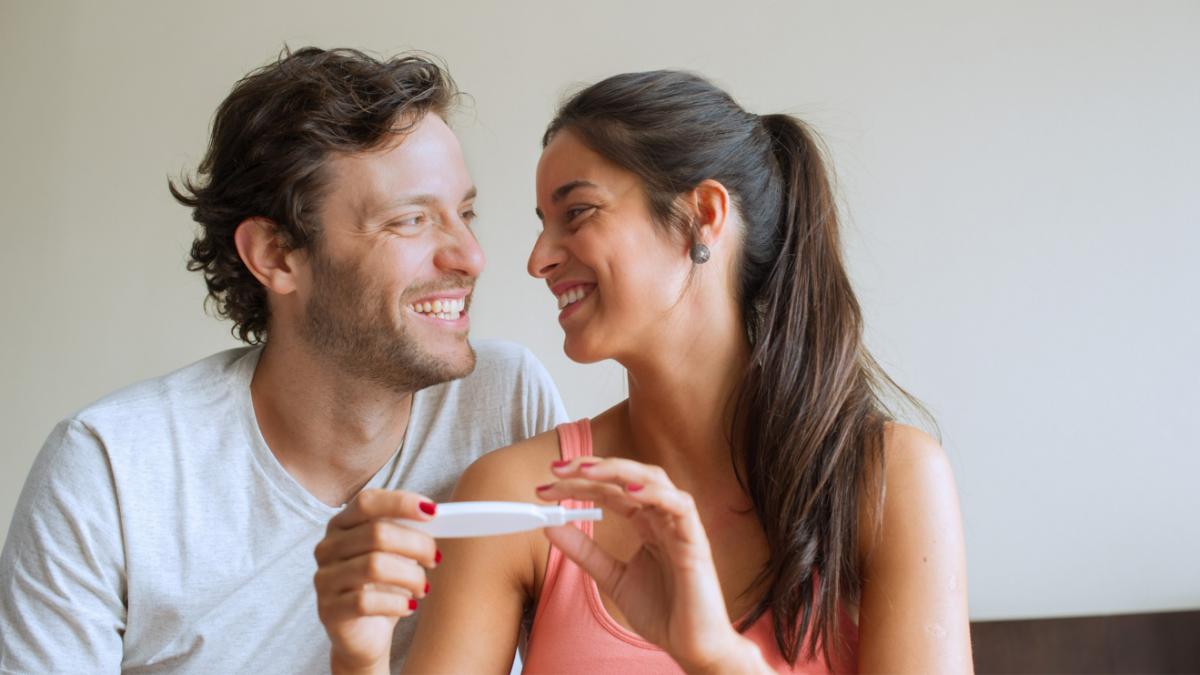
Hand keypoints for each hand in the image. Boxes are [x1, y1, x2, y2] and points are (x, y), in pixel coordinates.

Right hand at [313, 489, 441, 674]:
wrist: (364, 635)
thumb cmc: (383, 587)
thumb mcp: (395, 554)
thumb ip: (406, 532)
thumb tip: (433, 516)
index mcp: (342, 524)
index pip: (367, 502)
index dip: (400, 503)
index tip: (433, 511)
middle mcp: (327, 547)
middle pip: (376, 533)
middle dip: (416, 544)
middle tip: (435, 558)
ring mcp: (324, 579)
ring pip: (374, 567)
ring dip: (410, 576)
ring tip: (424, 587)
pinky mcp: (328, 611)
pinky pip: (366, 602)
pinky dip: (396, 603)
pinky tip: (409, 607)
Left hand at [537, 459, 767, 673]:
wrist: (691, 646)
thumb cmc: (663, 612)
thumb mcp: (612, 578)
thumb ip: (585, 551)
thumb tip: (550, 526)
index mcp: (646, 523)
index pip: (610, 490)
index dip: (578, 484)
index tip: (545, 487)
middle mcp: (663, 517)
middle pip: (628, 476)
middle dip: (592, 468)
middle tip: (557, 470)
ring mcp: (680, 526)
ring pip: (654, 480)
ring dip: (619, 470)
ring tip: (586, 471)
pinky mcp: (696, 540)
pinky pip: (680, 506)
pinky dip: (655, 493)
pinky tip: (628, 490)